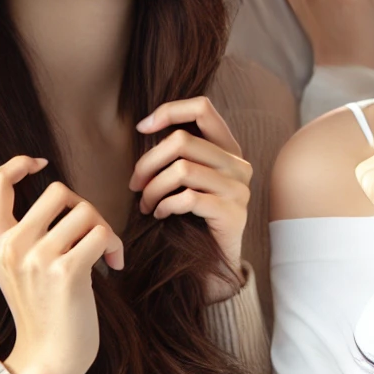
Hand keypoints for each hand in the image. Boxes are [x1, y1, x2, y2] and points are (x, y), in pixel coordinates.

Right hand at [0, 155, 124, 373]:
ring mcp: (37, 258)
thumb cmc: (44, 309)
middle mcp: (11, 246)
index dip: (19, 163)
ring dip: (104, 230)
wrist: (49, 357)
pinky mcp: (66, 271)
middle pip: (58, 191)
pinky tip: (114, 265)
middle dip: (84, 207)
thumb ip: (27, 232)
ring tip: (104, 254)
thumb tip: (59, 194)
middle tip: (92, 234)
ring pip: (86, 212)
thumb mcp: (19, 267)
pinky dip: (115, 246)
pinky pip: (102, 233)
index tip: (41, 164)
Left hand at [132, 97, 253, 300]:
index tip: (142, 128)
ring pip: (181, 170)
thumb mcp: (188, 179)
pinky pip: (188, 198)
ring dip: (153, 189)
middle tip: (134, 184)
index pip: (203, 108)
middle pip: (182, 141)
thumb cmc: (192, 218)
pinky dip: (166, 205)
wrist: (214, 264)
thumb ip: (180, 153)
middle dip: (148, 162)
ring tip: (146, 205)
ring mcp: (239, 189)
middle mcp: (238, 164)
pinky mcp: (232, 213)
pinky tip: (161, 214)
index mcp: (229, 149)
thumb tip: (146, 126)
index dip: (169, 111)